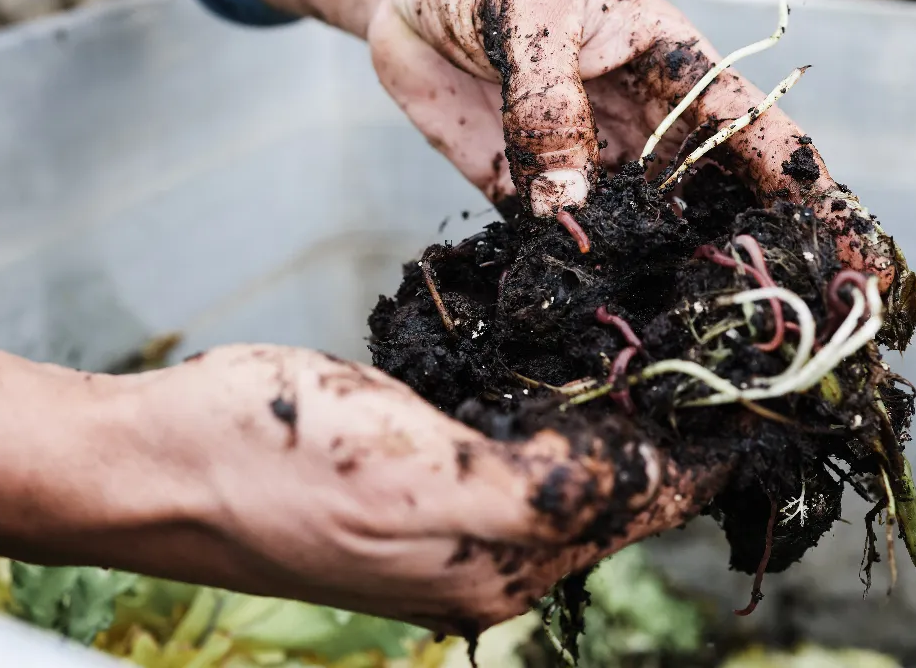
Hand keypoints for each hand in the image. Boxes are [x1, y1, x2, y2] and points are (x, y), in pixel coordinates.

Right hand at [103, 346, 728, 633]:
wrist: (153, 464)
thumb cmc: (264, 462)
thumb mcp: (416, 482)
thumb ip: (544, 490)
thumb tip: (649, 477)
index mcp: (495, 566)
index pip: (636, 504)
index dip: (703, 446)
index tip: (762, 388)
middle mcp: (485, 557)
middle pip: (614, 492)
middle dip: (671, 428)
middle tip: (724, 353)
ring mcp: (448, 524)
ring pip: (571, 469)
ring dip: (620, 415)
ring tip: (670, 351)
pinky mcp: (416, 484)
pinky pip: (514, 449)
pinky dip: (557, 408)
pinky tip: (572, 366)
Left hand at [239, 0, 894, 285]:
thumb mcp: (526, 12)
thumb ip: (549, 104)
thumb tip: (571, 206)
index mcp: (671, 67)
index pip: (758, 137)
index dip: (812, 197)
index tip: (852, 259)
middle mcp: (639, 126)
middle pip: (711, 203)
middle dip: (747, 260)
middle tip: (785, 332)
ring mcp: (583, 163)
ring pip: (639, 235)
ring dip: (662, 283)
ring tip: (694, 346)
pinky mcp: (524, 188)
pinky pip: (558, 241)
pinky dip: (574, 278)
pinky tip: (590, 320)